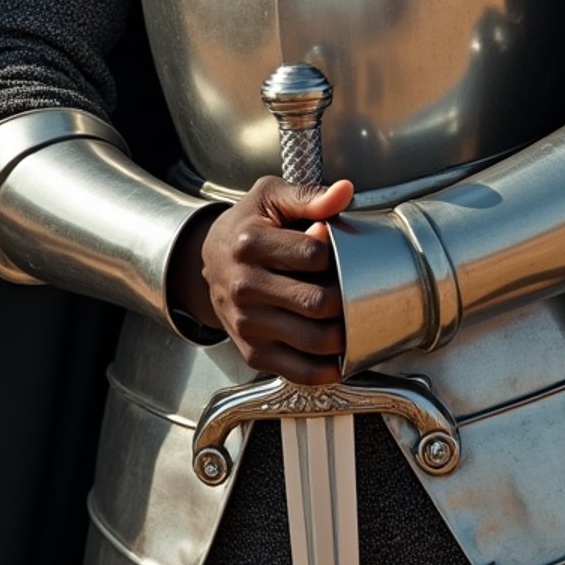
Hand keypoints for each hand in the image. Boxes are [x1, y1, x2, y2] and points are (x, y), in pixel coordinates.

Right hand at [171, 176, 353, 383]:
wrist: (208, 259)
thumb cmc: (247, 225)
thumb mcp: (270, 197)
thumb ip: (309, 196)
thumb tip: (343, 192)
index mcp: (250, 243)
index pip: (314, 254)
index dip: (337, 253)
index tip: (338, 251)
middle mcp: (244, 286)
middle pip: (316, 302)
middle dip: (346, 297)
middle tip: (356, 288)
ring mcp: (246, 323)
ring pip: (312, 340)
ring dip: (344, 334)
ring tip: (354, 318)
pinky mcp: (252, 351)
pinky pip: (298, 371)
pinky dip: (327, 369)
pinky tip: (341, 354)